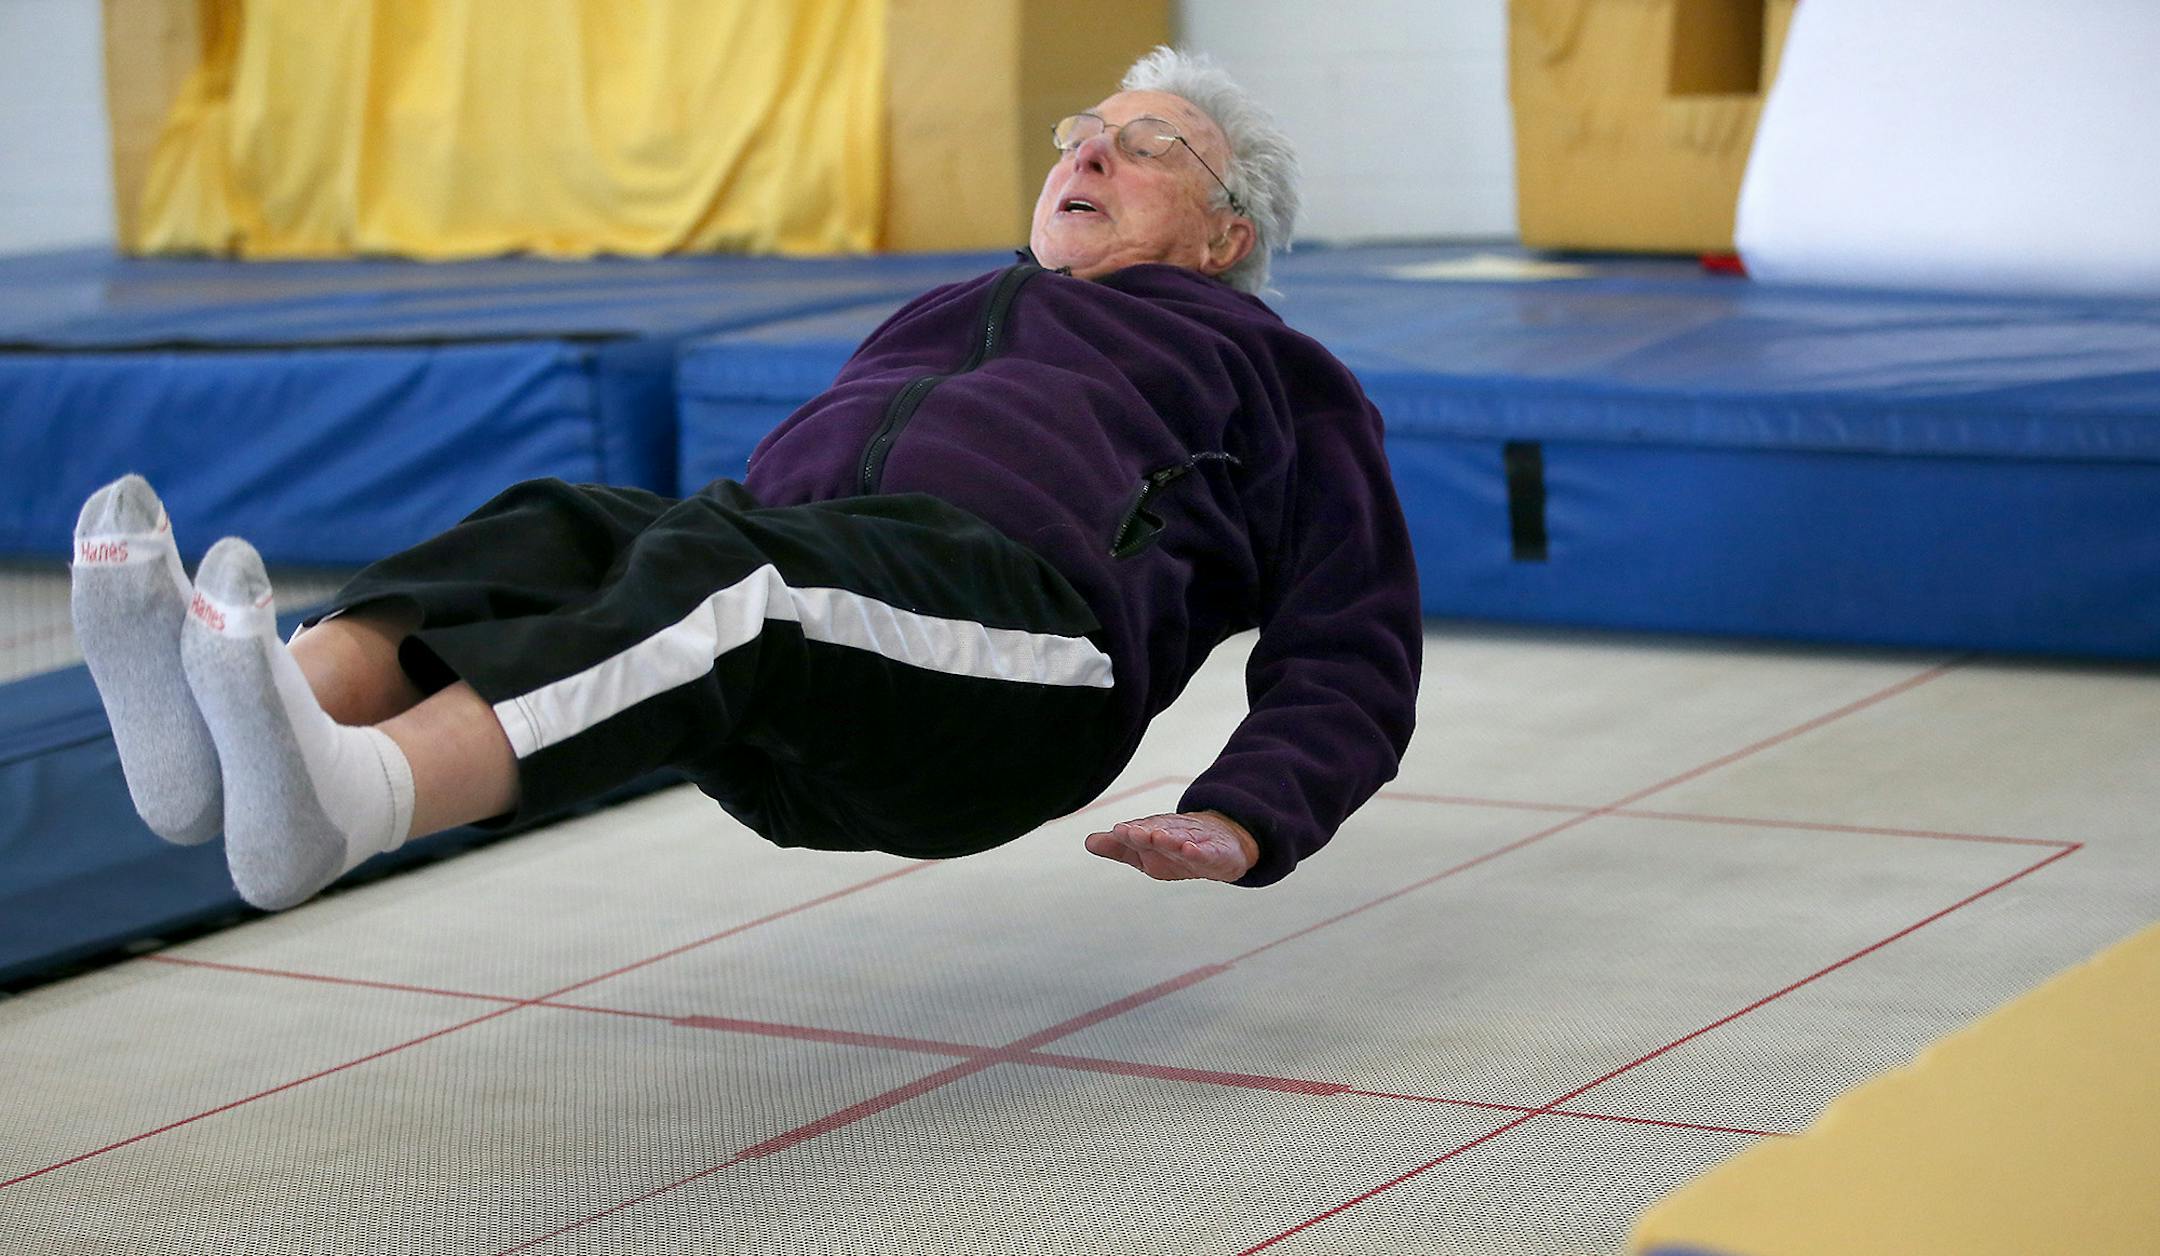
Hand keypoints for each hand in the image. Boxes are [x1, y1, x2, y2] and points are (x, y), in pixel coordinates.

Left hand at [1084, 810, 1258, 882]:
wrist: (1225, 843)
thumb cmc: (1178, 848)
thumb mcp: (1147, 851)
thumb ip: (1119, 848)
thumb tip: (1088, 842)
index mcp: (1156, 833)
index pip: (1141, 831)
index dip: (1130, 832)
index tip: (1118, 831)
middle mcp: (1175, 834)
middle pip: (1160, 831)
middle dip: (1146, 832)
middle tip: (1131, 832)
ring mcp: (1198, 842)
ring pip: (1182, 839)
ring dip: (1169, 838)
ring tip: (1157, 837)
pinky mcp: (1217, 853)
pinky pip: (1208, 852)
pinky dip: (1200, 851)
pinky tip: (1191, 850)